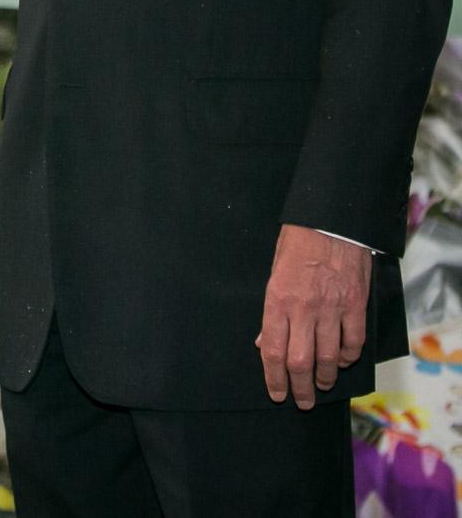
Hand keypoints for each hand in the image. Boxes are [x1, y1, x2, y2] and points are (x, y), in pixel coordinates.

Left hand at [256, 224, 371, 409]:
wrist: (331, 219)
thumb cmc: (298, 242)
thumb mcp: (274, 271)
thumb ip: (272, 310)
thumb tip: (265, 342)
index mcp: (278, 299)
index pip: (273, 351)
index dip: (274, 378)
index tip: (277, 393)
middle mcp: (304, 308)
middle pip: (301, 362)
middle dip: (300, 389)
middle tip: (302, 401)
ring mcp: (332, 308)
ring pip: (329, 358)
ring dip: (325, 377)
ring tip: (322, 384)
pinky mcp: (355, 305)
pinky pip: (353, 342)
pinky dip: (348, 357)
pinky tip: (343, 360)